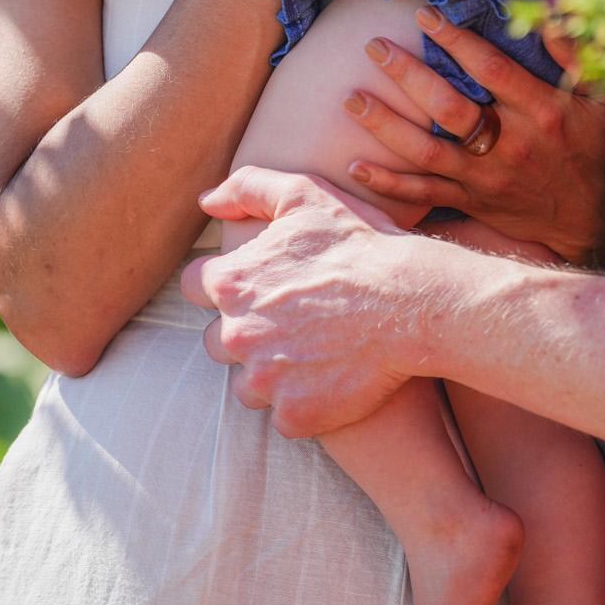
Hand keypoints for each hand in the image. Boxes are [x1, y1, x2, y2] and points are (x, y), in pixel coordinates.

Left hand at [179, 167, 428, 437]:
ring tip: (312, 352)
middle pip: (217, 340)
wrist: (410, 302)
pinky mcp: (294, 414)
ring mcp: (264, 379)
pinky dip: (302, 403)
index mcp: (230, 282)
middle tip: (291, 322)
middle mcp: (236, 334)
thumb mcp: (302, 194)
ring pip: (247, 384)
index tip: (257, 287)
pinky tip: (330, 380)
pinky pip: (283, 416)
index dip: (224, 285)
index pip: (194, 286)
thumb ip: (246, 188)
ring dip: (270, 372)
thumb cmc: (358, 244)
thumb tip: (206, 203)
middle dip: (245, 332)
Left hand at [342, 10, 604, 265]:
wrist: (592, 224)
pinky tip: (355, 166)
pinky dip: (388, 183)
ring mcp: (486, 176)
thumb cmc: (594, 151)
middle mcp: (509, 143)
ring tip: (350, 100)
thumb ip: (579, 56)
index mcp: (540, 111)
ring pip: (427, 151)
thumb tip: (551, 15)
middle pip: (449, 107)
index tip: (424, 15)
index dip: (456, 40)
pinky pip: (424, 194)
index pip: (491, 69)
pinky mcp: (471, 201)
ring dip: (385, 126)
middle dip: (407, 75)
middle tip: (373, 46)